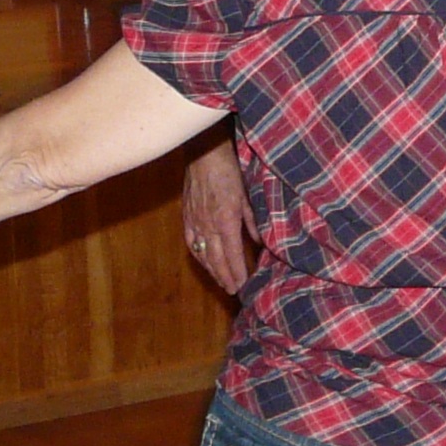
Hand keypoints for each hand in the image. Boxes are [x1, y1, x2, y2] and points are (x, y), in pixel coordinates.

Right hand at [182, 141, 249, 294]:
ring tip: (221, 282)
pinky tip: (203, 262)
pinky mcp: (186, 216)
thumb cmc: (230, 171)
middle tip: (233, 292)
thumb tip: (258, 242)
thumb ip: (253, 221)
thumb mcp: (248, 195)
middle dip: (225, 277)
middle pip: (216, 259)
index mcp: (226, 221)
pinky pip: (191, 242)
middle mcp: (209, 226)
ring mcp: (195, 222)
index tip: (244, 285)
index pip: (232, 255)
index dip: (238, 272)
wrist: (204, 154)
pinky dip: (198, 255)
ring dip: (212, 271)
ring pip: (203, 254)